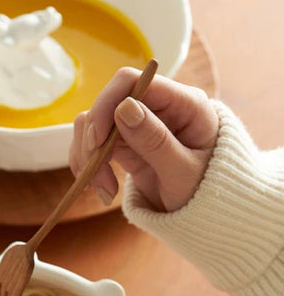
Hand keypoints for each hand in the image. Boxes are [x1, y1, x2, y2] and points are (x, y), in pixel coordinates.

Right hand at [69, 68, 218, 211]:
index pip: (132, 82)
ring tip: (104, 190)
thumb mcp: (183, 172)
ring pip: (94, 124)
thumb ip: (156, 140)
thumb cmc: (206, 192)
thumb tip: (124, 107)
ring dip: (89, 157)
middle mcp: (158, 106)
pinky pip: (94, 145)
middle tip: (96, 176)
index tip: (96, 142)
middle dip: (94, 141)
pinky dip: (89, 165)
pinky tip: (102, 188)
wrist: (204, 213)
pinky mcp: (125, 143)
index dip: (106, 105)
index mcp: (183, 102)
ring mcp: (139, 124)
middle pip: (107, 103)